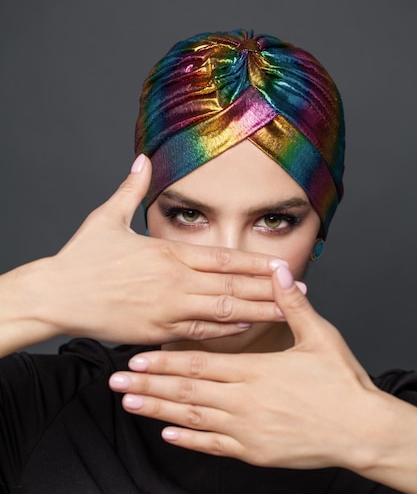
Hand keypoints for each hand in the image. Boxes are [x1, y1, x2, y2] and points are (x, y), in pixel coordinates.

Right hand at [1, 154, 289, 353]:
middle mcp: (175, 281)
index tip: (282, 265)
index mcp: (168, 253)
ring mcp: (168, 309)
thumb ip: (132, 188)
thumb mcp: (106, 217)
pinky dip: (226, 331)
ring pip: (223, 312)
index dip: (257, 262)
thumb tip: (143, 159)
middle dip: (270, 289)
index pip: (224, 257)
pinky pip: (200, 334)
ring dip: (257, 311)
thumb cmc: (81, 259)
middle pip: (234, 286)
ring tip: (286, 312)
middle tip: (301, 290)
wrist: (57, 295)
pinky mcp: (157, 331)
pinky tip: (246, 328)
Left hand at [110, 264, 378, 471]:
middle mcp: (244, 401)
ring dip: (158, 412)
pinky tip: (167, 434)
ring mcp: (246, 430)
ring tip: (129, 405)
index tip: (136, 360)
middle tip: (115, 383)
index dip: (164, 362)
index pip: (198, 365)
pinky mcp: (254, 452)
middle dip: (148, 386)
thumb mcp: (319, 336)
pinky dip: (189, 440)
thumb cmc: (341, 383)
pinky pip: (214, 446)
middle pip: (186, 392)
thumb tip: (278, 271)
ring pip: (192, 419)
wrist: (361, 429)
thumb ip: (291, 305)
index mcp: (255, 371)